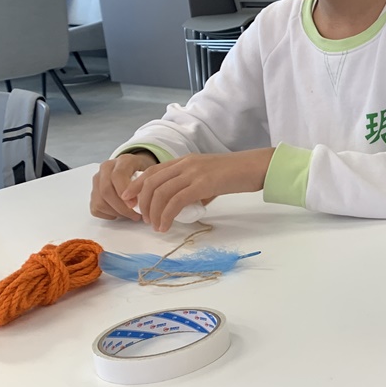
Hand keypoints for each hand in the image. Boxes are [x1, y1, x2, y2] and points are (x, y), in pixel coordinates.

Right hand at [90, 150, 157, 220]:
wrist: (136, 170)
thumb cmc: (144, 174)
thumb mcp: (151, 174)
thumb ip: (146, 185)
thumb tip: (143, 203)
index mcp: (123, 161)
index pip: (117, 175)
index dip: (124, 192)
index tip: (134, 204)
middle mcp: (106, 168)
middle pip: (106, 191)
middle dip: (121, 207)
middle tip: (136, 215)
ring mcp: (97, 180)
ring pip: (100, 202)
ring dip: (116, 212)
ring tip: (131, 215)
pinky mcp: (93, 192)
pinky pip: (96, 208)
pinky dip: (109, 214)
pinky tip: (121, 212)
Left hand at [121, 148, 274, 231]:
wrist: (256, 167)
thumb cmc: (237, 174)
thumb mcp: (210, 178)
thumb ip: (195, 188)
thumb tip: (187, 205)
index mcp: (185, 161)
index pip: (152, 171)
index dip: (136, 186)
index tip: (129, 201)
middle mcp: (185, 164)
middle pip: (151, 183)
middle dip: (141, 203)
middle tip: (143, 219)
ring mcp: (193, 173)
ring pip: (160, 193)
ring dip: (153, 212)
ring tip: (155, 225)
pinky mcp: (202, 184)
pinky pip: (175, 201)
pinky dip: (166, 216)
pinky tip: (165, 225)